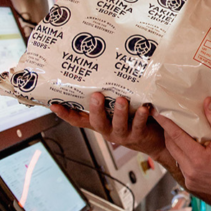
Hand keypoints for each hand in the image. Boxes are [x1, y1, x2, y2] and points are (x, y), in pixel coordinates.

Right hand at [50, 92, 166, 159]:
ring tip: (121, 100)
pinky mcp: (138, 136)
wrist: (157, 140)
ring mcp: (123, 134)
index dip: (65, 114)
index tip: (53, 104)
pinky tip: (144, 108)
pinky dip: (141, 116)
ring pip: (117, 125)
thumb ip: (110, 96)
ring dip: (119, 112)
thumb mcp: (118, 108)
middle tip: (96, 95)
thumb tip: (102, 71)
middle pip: (97, 122)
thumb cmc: (135, 119)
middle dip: (95, 109)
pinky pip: (139, 126)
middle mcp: (108, 130)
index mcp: (100, 122)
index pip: (78, 119)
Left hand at [152, 97, 210, 202]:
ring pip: (175, 156)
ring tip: (176, 130)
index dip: (166, 123)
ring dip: (175, 143)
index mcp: (198, 158)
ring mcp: (189, 178)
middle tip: (166, 118)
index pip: (176, 136)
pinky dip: (182, 155)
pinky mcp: (191, 183)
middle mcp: (190, 170)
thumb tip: (207, 102)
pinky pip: (182, 165)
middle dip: (167, 131)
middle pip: (171, 146)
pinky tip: (188, 147)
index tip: (157, 112)